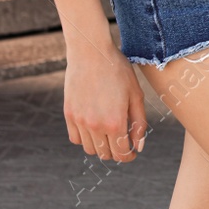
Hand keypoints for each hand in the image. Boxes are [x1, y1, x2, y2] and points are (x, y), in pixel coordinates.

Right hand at [63, 44, 147, 162]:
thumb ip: (139, 122)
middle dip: (117, 151)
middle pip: (106, 154)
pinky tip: (94, 128)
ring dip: (101, 147)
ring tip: (109, 134)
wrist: (91, 53)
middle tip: (123, 141)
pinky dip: (85, 139)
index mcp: (115, 122)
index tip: (132, 151)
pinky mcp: (69, 114)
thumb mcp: (136, 95)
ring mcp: (79, 121)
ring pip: (90, 149)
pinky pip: (76, 138)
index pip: (121, 154)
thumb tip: (139, 146)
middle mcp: (95, 126)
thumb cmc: (118, 71)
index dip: (129, 156)